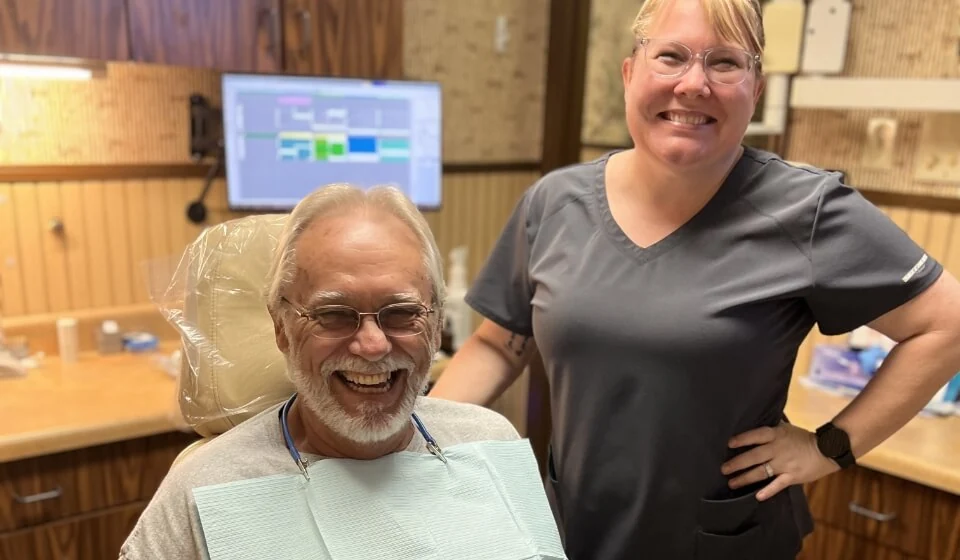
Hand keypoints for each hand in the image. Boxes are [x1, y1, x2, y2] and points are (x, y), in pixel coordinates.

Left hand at [721, 423, 839, 500]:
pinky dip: (768, 491)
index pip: (756, 436)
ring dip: (745, 478)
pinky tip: (757, 496)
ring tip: (732, 482)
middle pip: (754, 456)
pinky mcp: (792, 476)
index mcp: (776, 435)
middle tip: (723, 469)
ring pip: (761, 472)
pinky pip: (778, 485)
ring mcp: (785, 464)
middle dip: (737, 463)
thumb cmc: (803, 438)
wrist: (828, 450)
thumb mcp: (786, 428)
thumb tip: (754, 420)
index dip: (742, 439)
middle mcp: (778, 449)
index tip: (729, 444)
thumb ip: (771, 429)